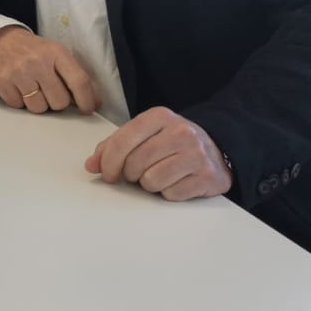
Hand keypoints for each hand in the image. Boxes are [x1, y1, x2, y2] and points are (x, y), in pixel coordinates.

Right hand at [0, 26, 97, 113]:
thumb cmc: (31, 50)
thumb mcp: (54, 52)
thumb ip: (71, 73)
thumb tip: (93, 100)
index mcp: (56, 52)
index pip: (79, 81)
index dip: (87, 100)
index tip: (88, 109)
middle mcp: (38, 62)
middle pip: (59, 101)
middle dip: (57, 102)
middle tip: (50, 92)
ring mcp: (18, 73)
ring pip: (39, 108)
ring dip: (38, 103)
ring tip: (32, 89)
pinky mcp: (2, 82)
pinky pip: (18, 106)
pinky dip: (20, 101)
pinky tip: (17, 88)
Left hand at [85, 107, 232, 200]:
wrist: (218, 149)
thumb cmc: (172, 144)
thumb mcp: (144, 135)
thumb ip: (114, 146)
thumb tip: (91, 165)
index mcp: (159, 116)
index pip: (123, 141)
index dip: (109, 161)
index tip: (107, 173)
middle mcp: (180, 132)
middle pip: (135, 164)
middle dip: (130, 174)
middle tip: (138, 173)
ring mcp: (196, 154)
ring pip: (152, 181)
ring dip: (150, 184)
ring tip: (159, 175)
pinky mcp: (207, 177)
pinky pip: (171, 194)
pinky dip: (168, 193)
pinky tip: (177, 182)